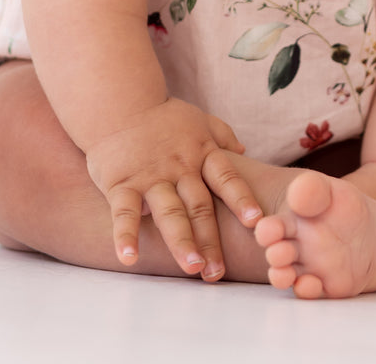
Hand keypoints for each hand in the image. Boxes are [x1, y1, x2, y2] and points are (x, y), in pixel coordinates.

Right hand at [83, 98, 261, 277]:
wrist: (119, 104)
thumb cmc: (162, 118)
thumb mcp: (199, 120)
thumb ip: (222, 136)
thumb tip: (244, 151)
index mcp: (202, 152)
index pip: (227, 178)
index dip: (242, 199)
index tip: (257, 222)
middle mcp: (180, 167)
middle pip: (199, 206)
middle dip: (211, 239)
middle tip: (218, 271)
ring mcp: (151, 176)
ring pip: (169, 212)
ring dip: (180, 241)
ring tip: (192, 267)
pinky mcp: (122, 184)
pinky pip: (125, 212)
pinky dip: (126, 235)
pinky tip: (129, 257)